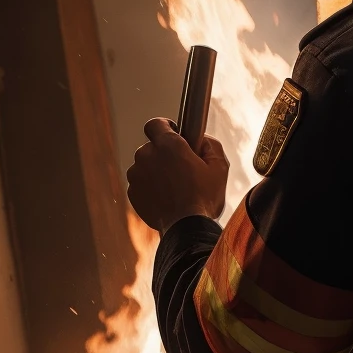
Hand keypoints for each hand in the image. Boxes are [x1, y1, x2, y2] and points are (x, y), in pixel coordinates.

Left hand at [127, 118, 228, 233]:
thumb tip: (200, 140)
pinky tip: (166, 197)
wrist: (186, 229)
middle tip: (181, 168)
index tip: (174, 134)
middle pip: (151, 146)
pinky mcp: (132, 193)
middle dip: (164, 153)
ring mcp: (136, 175)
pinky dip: (150, 187)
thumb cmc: (204, 198)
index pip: (155, 123)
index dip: (165, 127)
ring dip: (155, 171)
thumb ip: (210, 145)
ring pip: (144, 165)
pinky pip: (140, 183)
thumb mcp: (219, 166)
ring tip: (174, 186)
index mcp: (168, 145)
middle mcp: (146, 156)